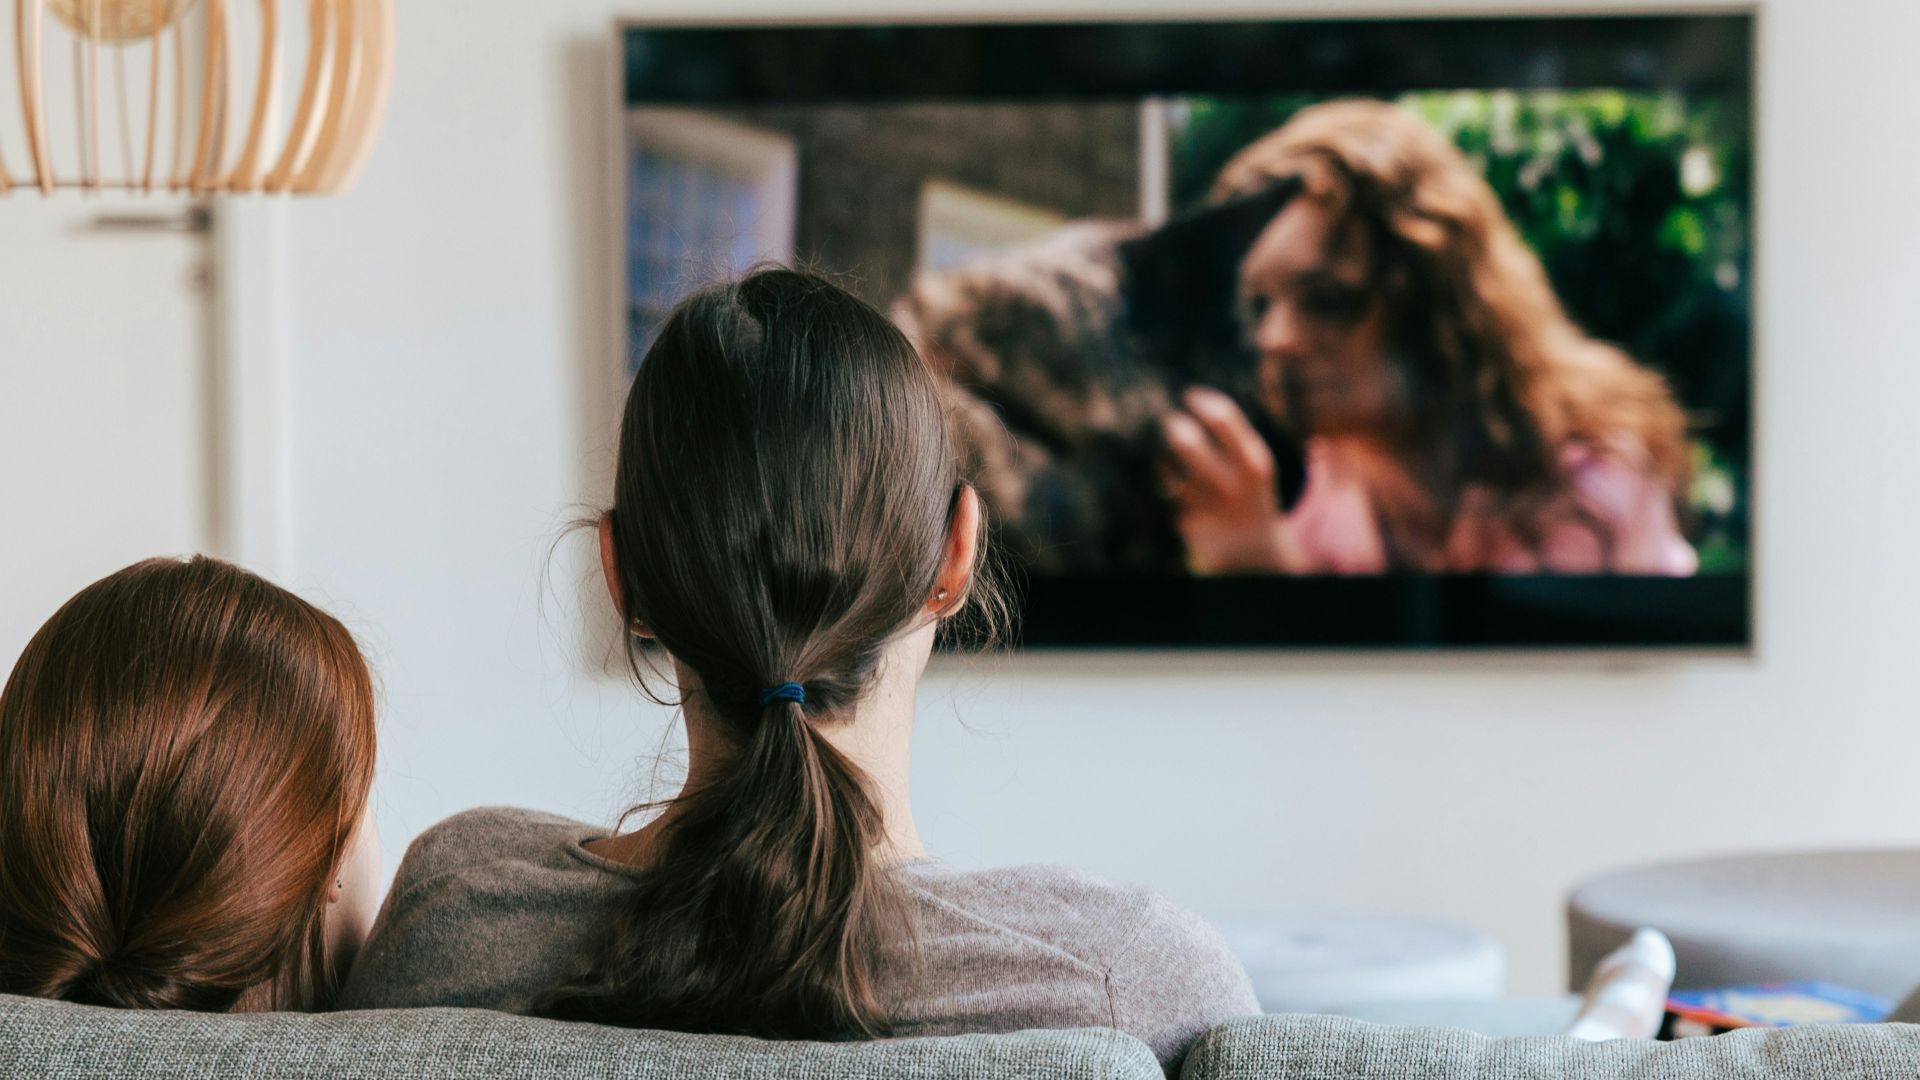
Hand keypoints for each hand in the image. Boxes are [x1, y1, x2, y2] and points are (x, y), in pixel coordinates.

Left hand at [1160, 386, 1296, 573]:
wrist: (1254, 551)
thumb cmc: (1250, 493)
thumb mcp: (1255, 463)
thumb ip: (1233, 433)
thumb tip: (1195, 394)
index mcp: (1253, 463)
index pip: (1223, 419)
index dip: (1200, 402)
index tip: (1188, 395)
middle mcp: (1232, 485)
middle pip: (1190, 445)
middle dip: (1171, 427)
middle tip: (1166, 420)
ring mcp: (1208, 507)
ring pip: (1169, 470)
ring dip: (1159, 455)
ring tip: (1159, 448)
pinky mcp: (1188, 524)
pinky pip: (1163, 493)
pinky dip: (1157, 480)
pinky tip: (1157, 475)